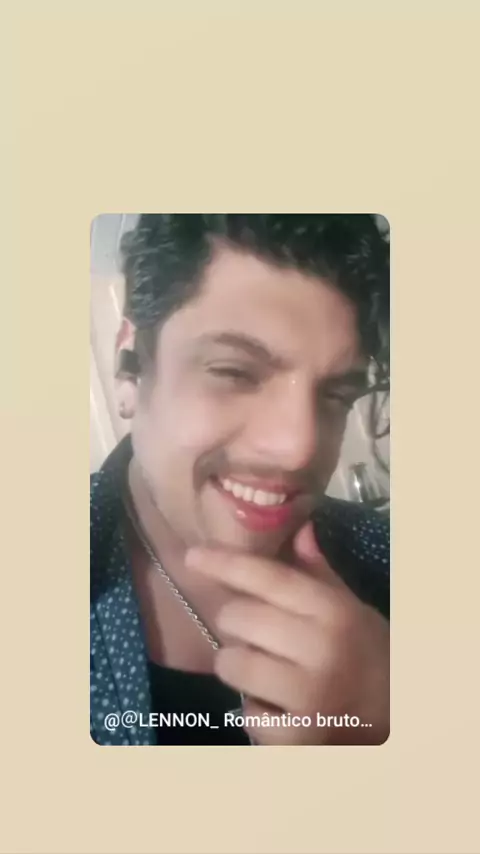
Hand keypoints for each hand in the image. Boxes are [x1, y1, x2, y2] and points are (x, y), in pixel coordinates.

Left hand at [186, 522, 388, 744]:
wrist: (401, 719)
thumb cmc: (369, 655)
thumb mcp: (351, 608)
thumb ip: (318, 573)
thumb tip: (298, 529)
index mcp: (333, 611)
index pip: (269, 578)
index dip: (226, 564)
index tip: (193, 555)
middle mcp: (321, 649)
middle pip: (238, 617)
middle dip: (236, 621)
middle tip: (256, 631)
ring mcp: (309, 696)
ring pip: (232, 663)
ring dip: (237, 663)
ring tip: (264, 669)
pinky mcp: (297, 738)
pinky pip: (245, 712)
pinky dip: (255, 710)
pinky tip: (278, 706)